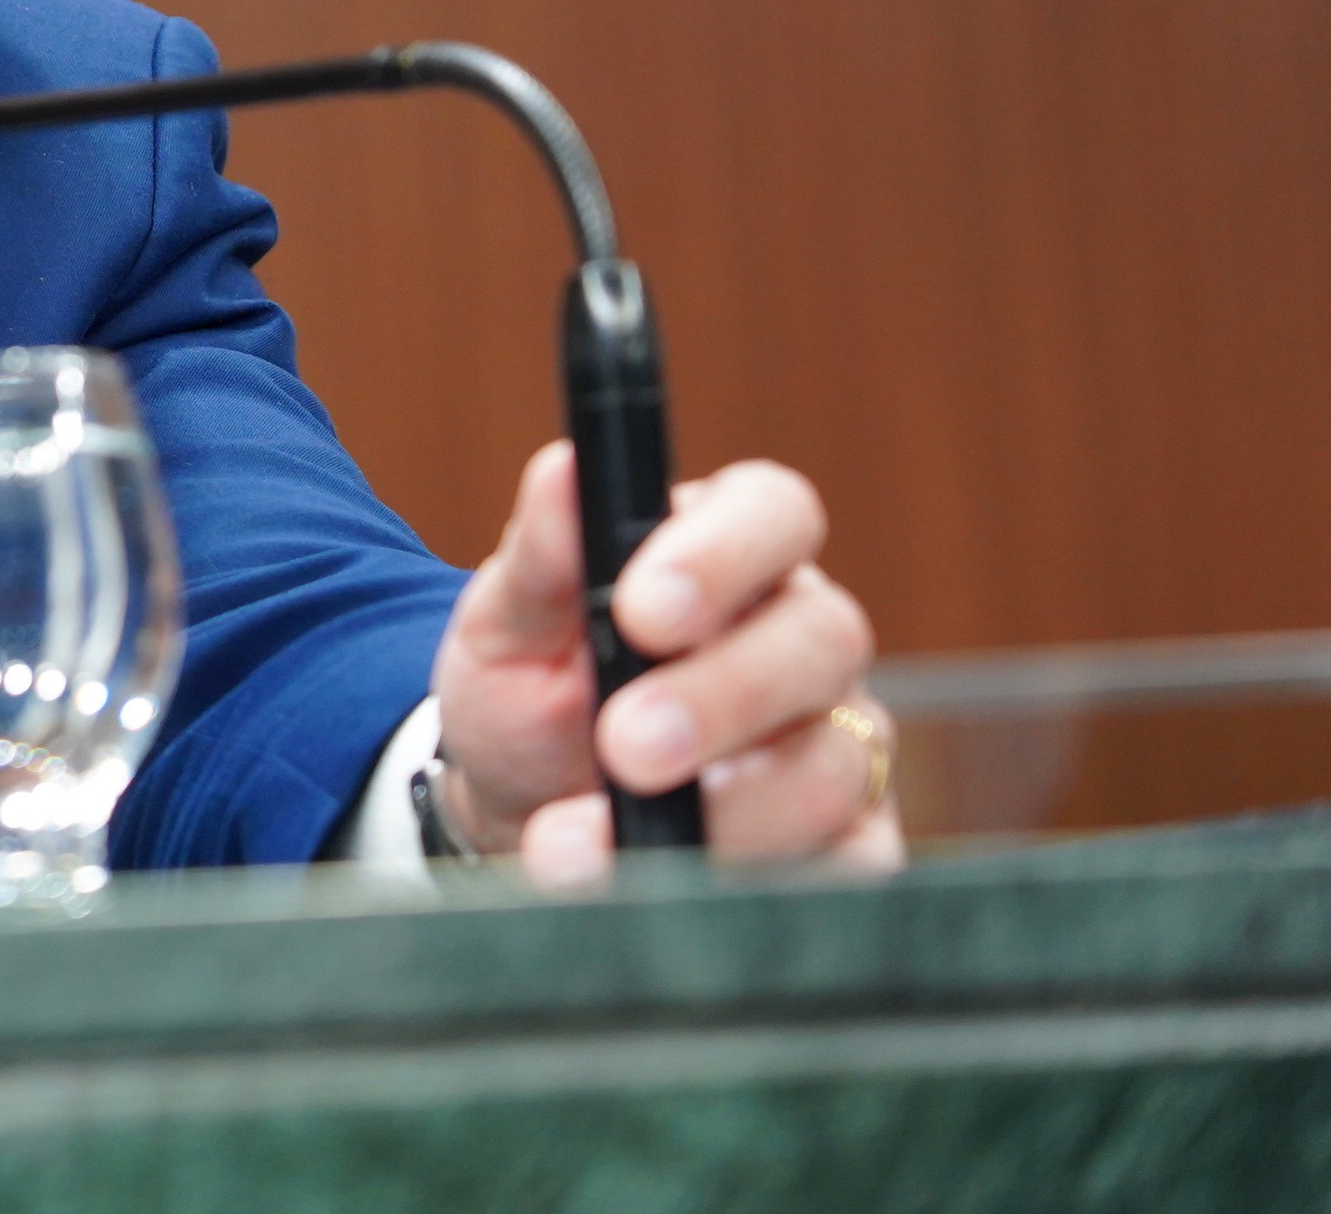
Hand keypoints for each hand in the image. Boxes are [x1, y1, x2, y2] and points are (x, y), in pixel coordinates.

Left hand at [429, 440, 904, 883]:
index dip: (723, 553)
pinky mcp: (849, 844)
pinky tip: (666, 892)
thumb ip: (541, 551)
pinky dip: (751, 885)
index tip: (642, 609)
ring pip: (830, 766)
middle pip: (823, 640)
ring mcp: (838, 742)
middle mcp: (805, 640)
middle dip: (720, 697)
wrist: (522, 812)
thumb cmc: (529, 693)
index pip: (775, 512)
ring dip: (716, 815)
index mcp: (732, 554)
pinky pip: (846, 867)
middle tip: (623, 746)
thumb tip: (565, 467)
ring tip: (582, 846)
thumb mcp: (510, 621)